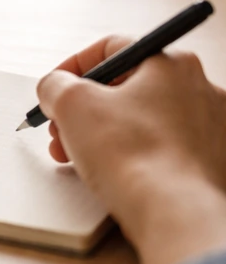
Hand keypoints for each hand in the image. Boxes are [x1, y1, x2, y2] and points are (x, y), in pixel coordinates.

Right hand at [38, 36, 225, 263]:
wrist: (175, 214)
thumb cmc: (132, 154)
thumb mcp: (70, 103)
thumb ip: (54, 84)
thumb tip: (55, 88)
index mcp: (173, 63)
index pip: (112, 49)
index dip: (72, 67)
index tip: (55, 89)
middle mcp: (202, 89)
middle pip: (126, 88)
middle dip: (84, 109)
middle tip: (61, 128)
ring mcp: (213, 129)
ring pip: (141, 120)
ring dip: (102, 134)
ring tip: (76, 157)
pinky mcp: (213, 163)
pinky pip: (162, 148)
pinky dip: (131, 155)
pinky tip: (110, 173)